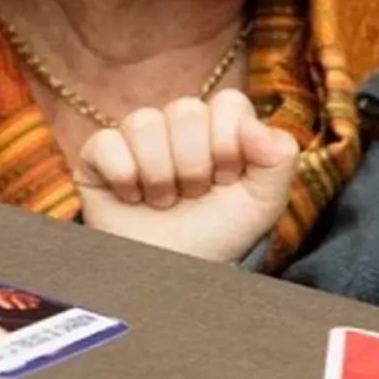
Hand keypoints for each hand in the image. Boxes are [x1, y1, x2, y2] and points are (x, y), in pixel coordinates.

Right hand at [77, 91, 297, 263]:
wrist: (172, 275)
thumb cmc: (218, 234)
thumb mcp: (264, 202)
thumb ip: (280, 159)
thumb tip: (256, 127)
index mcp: (219, 125)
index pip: (229, 102)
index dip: (230, 145)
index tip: (227, 180)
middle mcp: (178, 123)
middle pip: (186, 109)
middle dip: (195, 165)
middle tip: (193, 195)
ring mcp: (137, 136)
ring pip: (144, 122)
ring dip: (160, 175)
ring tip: (164, 201)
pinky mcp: (99, 153)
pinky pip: (106, 142)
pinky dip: (124, 177)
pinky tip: (132, 198)